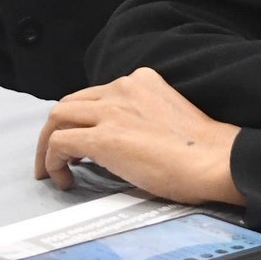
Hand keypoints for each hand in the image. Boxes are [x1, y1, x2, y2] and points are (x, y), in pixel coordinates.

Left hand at [35, 67, 242, 206]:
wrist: (213, 160)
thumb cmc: (200, 150)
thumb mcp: (166, 114)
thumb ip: (138, 117)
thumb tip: (117, 145)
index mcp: (141, 80)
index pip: (94, 95)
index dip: (80, 120)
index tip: (78, 142)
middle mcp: (122, 88)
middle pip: (69, 103)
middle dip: (55, 130)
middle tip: (54, 156)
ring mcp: (111, 111)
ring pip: (57, 118)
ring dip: (47, 145)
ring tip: (50, 170)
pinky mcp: (103, 138)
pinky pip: (60, 143)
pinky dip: (52, 161)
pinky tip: (63, 178)